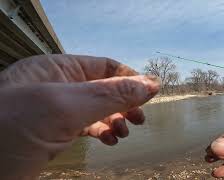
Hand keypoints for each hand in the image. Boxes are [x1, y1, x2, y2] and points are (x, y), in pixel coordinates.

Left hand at [0, 54, 159, 178]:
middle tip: (138, 119)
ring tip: (124, 132)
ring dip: (116, 119)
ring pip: (97, 109)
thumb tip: (149, 85)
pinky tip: (110, 139)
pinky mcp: (53, 133)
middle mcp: (56, 86)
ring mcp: (55, 111)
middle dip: (124, 103)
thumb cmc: (6, 130)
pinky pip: (86, 127)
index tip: (149, 95)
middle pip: (103, 89)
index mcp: (55, 68)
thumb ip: (109, 94)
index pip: (103, 67)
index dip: (129, 79)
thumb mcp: (63, 107)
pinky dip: (102, 132)